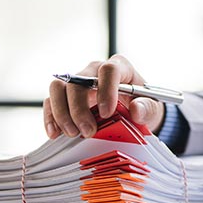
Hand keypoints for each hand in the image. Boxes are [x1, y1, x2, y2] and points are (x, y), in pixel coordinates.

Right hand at [43, 54, 164, 138]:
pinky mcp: (64, 97)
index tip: (107, 113)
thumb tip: (136, 110)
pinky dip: (50, 118)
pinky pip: (50, 102)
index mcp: (119, 68)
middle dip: (79, 109)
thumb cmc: (140, 106)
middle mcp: (94, 71)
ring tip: (72, 133)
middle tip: (87, 132)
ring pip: (58, 88)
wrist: (131, 114)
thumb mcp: (151, 109)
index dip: (106, 91)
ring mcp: (77, 83)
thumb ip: (147, 108)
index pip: (108, 70)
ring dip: (62, 113)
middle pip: (77, 81)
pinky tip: (54, 134)